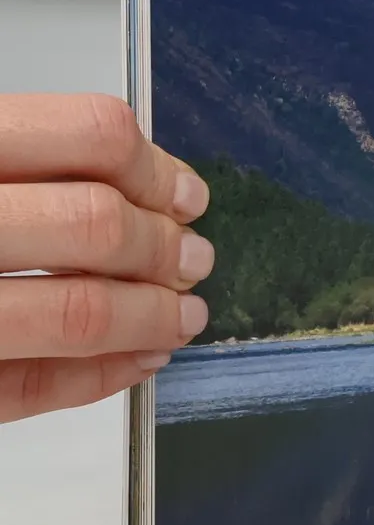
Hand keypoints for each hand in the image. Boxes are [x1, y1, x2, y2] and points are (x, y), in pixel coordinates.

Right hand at [1, 95, 212, 422]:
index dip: (157, 171)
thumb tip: (146, 183)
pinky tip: (135, 362)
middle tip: (195, 260)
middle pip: (96, 223)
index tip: (188, 196)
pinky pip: (26, 387)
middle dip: (164, 248)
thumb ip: (33, 163)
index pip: (92, 137)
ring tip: (183, 317)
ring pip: (74, 311)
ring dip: (150, 317)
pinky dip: (95, 377)